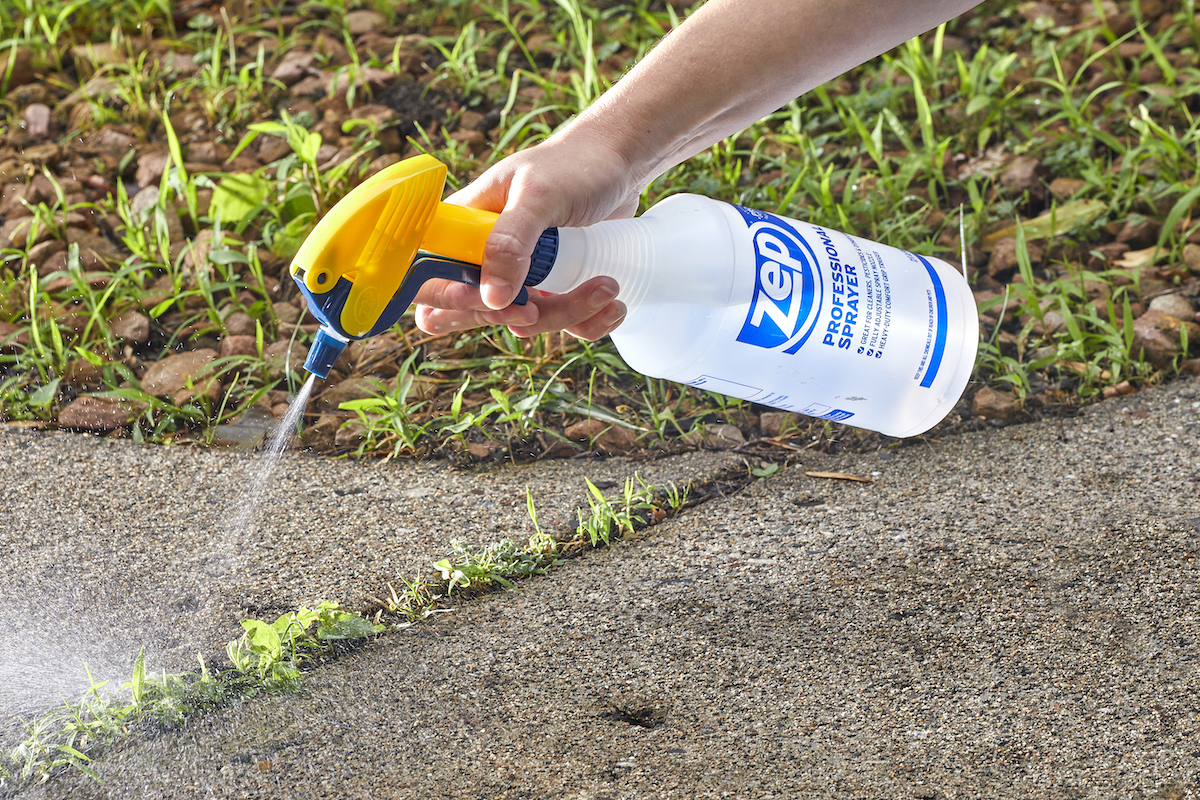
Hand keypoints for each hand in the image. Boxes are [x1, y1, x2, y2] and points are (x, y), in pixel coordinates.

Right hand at [413, 133, 638, 339]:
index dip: (451, 302)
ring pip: (525, 323)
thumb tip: (490, 297)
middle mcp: (487, 256)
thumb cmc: (575, 164)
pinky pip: (561, 322)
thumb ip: (509, 242)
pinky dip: (589, 322)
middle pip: (476, 314)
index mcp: (464, 229)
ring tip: (608, 287)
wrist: (621, 161)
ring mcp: (522, 276)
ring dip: (567, 315)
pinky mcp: (555, 287)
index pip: (430, 279)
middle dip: (517, 317)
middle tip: (543, 305)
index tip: (493, 302)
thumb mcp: (539, 195)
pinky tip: (614, 303)